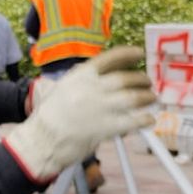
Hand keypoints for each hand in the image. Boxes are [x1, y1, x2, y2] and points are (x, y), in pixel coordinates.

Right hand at [2, 48, 156, 182]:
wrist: (41, 140)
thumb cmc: (49, 117)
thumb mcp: (63, 88)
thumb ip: (83, 82)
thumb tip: (104, 79)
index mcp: (81, 76)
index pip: (111, 58)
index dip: (128, 54)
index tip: (139, 53)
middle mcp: (92, 88)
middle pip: (126, 78)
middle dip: (141, 80)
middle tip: (147, 83)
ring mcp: (100, 107)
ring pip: (133, 97)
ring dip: (146, 97)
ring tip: (151, 99)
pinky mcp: (106, 127)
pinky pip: (133, 121)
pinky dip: (144, 119)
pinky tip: (148, 120)